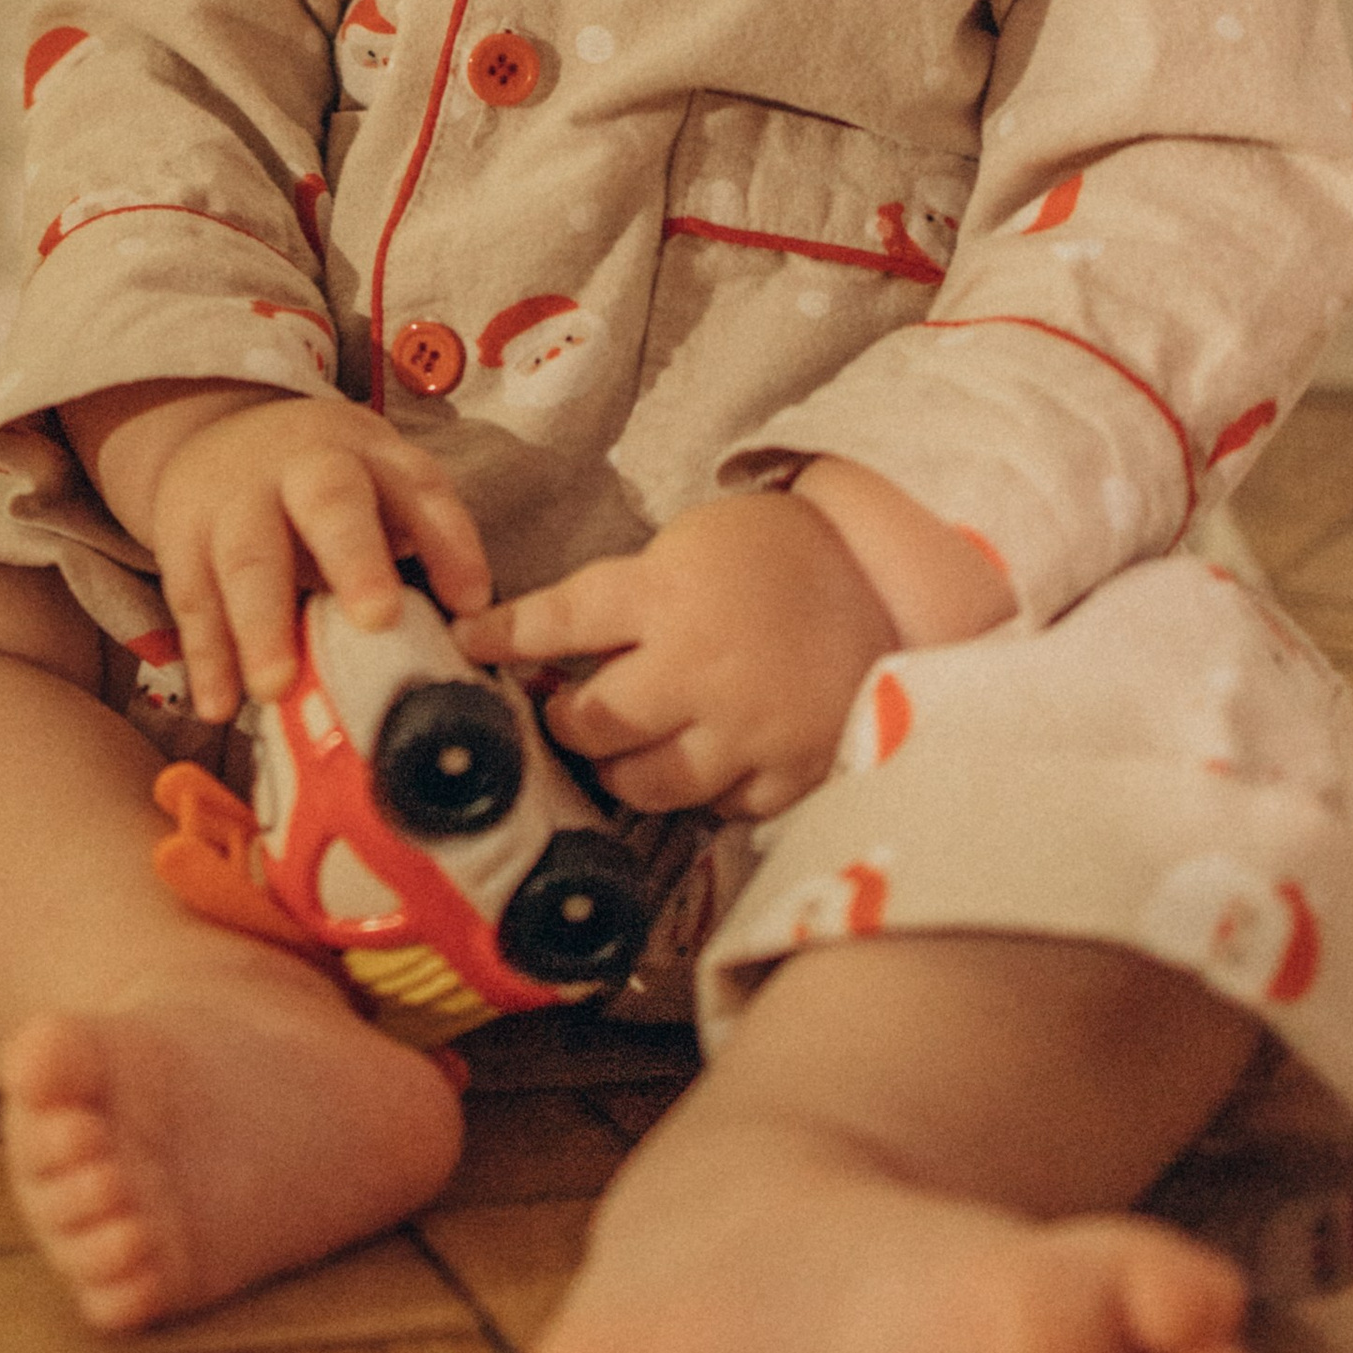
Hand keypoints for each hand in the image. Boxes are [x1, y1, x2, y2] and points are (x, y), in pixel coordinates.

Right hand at [122, 392, 490, 722]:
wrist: (208, 435)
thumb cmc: (319, 484)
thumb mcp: (372, 482)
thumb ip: (415, 538)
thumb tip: (465, 628)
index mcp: (365, 452)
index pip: (417, 486)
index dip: (447, 540)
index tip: (471, 602)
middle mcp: (301, 466)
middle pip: (329, 502)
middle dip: (354, 558)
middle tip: (377, 620)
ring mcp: (234, 500)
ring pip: (249, 557)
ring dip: (263, 625)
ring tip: (277, 688)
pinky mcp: (182, 538)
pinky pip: (192, 598)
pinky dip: (205, 656)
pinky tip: (219, 706)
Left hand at [455, 489, 896, 814]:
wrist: (887, 576)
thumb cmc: (772, 552)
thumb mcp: (692, 544)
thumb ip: (631, 597)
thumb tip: (553, 649)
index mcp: (669, 593)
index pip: (560, 622)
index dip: (505, 636)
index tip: (465, 643)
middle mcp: (701, 667)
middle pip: (596, 723)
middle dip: (566, 721)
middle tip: (566, 713)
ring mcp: (749, 728)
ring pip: (650, 783)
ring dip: (622, 770)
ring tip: (624, 749)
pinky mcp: (792, 771)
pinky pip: (721, 808)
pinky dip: (703, 792)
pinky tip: (700, 764)